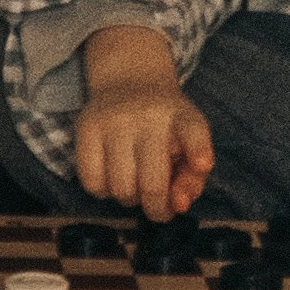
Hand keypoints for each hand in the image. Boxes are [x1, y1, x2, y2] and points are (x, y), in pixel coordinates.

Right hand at [74, 26, 212, 217]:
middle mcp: (150, 115)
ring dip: (130, 199)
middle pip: (152, 183)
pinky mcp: (87, 126)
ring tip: (135, 183)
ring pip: (120, 188)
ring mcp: (115, 119)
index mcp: (183, 117)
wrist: (130, 81)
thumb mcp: (189, 145)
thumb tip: (179, 206)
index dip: (199, 150)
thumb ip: (192, 180)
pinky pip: (92, 183)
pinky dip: (104, 191)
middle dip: (157, 209)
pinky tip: (113, 176)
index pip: (193, 131)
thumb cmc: (166, 127)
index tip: (202, 164)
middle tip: (159, 207)